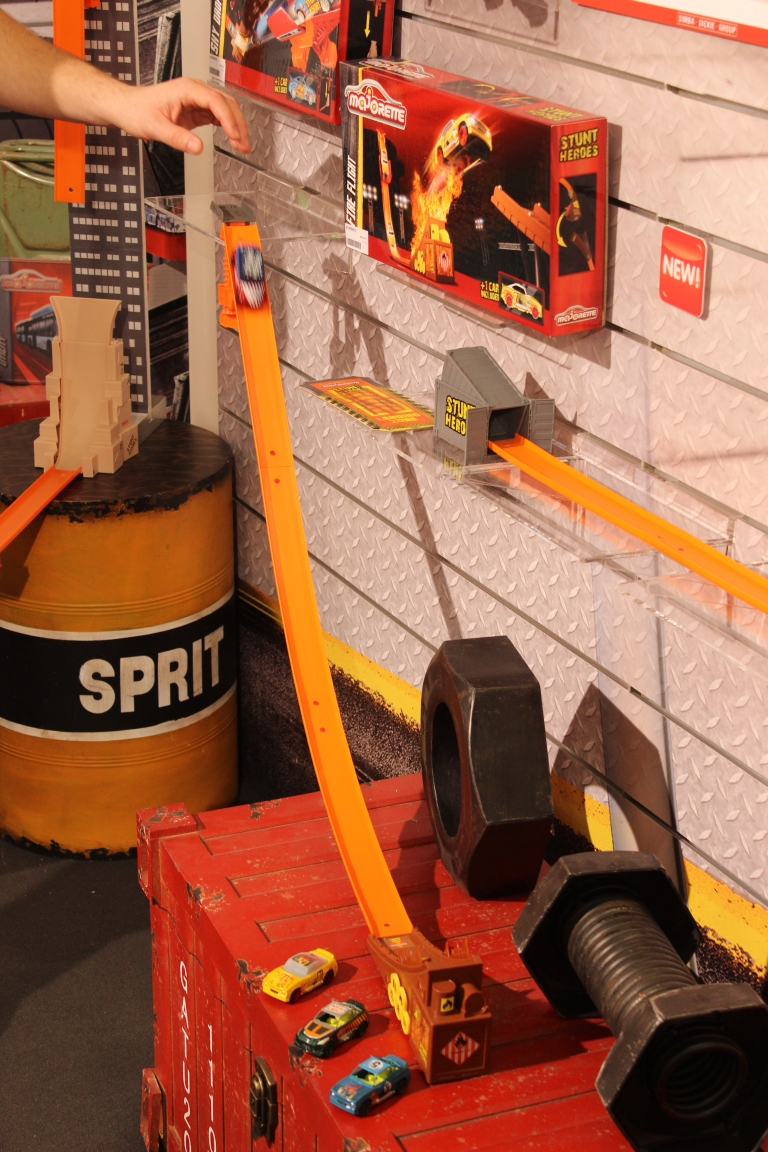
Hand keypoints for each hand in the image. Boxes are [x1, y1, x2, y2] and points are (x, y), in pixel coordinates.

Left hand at [107, 77, 250, 154]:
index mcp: (186, 89)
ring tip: (242, 145)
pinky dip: (227, 127)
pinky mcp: (195, 109)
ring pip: (225, 109)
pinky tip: (232, 138)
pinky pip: (217, 115)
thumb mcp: (155, 127)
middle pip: (226, 102)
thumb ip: (178, 138)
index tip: (235, 136)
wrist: (126, 107)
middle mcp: (194, 91)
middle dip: (238, 123)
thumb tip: (198, 148)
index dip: (228, 119)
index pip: (216, 101)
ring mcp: (196, 99)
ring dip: (235, 126)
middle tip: (244, 145)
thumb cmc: (136, 110)